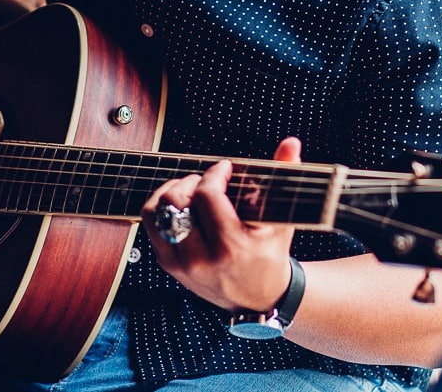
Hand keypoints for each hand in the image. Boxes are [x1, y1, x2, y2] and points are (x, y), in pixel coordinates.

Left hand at [141, 137, 300, 311]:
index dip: (215, 173)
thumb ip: (284, 177)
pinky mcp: (168, 265)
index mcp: (231, 247)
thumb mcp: (282, 220)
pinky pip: (150, 226)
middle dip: (192, 181)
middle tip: (207, 180)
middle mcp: (201, 258)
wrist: (258, 297)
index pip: (207, 195)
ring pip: (156, 212)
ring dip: (171, 192)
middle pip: (176, 201)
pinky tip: (181, 205)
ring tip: (191, 190)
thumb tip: (291, 143)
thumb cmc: (270, 255)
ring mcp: (181, 264)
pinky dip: (161, 208)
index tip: (225, 169)